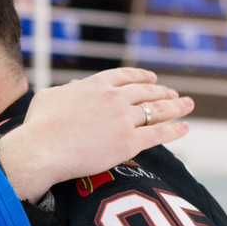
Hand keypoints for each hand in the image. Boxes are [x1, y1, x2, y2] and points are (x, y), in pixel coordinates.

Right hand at [0, 68, 192, 202]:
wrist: (42, 149)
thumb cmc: (39, 125)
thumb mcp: (49, 97)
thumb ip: (65, 90)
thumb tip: (72, 87)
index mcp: (96, 84)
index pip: (126, 76)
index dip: (142, 77)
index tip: (152, 79)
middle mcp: (114, 97)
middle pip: (146, 92)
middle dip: (162, 92)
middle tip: (174, 94)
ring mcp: (124, 119)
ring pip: (157, 110)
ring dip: (175, 106)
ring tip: (187, 105)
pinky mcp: (129, 142)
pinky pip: (158, 134)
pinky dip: (174, 130)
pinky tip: (185, 127)